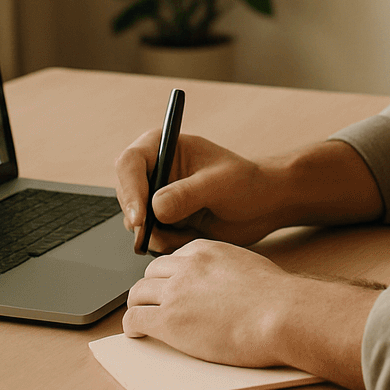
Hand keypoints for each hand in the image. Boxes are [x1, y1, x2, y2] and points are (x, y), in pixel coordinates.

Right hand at [115, 132, 285, 251]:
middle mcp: (156, 170)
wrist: (263, 207)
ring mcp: (157, 196)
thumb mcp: (220, 184)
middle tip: (161, 235)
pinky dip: (167, 244)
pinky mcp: (163, 220)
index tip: (141, 217)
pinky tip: (192, 237)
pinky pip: (150, 238)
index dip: (130, 190)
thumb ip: (187, 194)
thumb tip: (155, 208)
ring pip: (135, 221)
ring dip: (158, 234)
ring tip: (190, 232)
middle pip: (126, 194)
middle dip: (141, 218)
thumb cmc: (247, 183)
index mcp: (165, 146)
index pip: (130, 162)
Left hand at [122, 240, 292, 366]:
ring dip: (138, 304)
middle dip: (151, 287)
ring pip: (138, 292)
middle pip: (152, 272)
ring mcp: (175, 292)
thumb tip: (230, 282)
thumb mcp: (250, 266)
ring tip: (141, 316)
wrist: (280, 314)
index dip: (169, 274)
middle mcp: (187, 266)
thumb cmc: (278, 297)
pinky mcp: (169, 320)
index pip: (174, 257)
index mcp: (207, 250)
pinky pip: (135, 318)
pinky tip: (137, 332)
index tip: (170, 286)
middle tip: (154, 302)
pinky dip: (132, 325)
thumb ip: (230, 269)